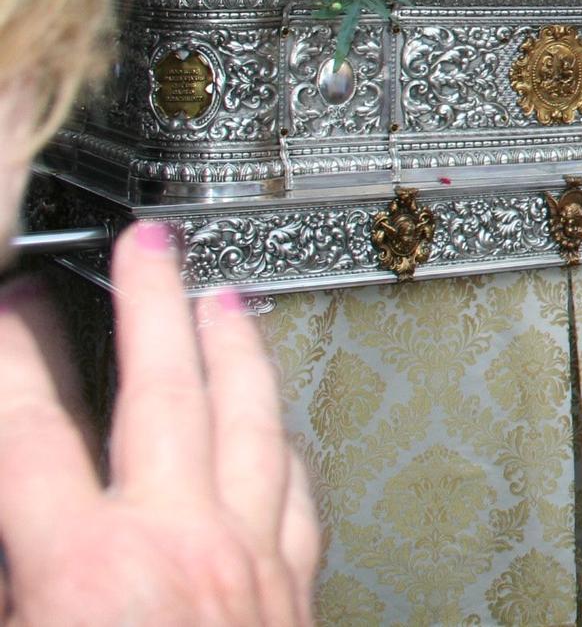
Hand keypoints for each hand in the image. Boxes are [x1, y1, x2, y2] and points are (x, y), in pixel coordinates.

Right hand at [0, 224, 319, 624]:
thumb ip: (7, 571)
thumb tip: (13, 531)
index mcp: (88, 567)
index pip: (34, 433)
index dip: (16, 359)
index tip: (12, 304)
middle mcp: (181, 547)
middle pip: (165, 393)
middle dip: (152, 306)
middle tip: (149, 245)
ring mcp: (250, 563)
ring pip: (251, 425)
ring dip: (236, 352)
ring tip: (226, 298)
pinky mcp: (296, 592)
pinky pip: (297, 497)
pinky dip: (285, 449)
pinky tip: (282, 424)